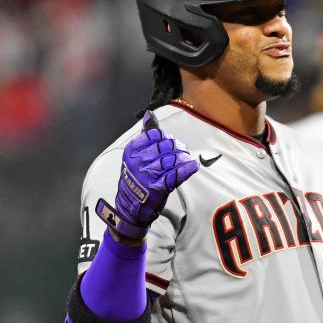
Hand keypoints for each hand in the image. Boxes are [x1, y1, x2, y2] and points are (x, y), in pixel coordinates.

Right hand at [96, 111, 198, 239]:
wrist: (130, 207)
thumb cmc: (136, 179)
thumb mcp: (135, 156)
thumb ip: (145, 135)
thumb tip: (150, 114)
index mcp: (132, 150)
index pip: (156, 135)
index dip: (167, 138)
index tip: (171, 144)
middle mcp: (139, 161)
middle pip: (167, 146)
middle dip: (178, 148)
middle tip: (182, 153)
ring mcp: (148, 174)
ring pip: (173, 159)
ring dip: (184, 158)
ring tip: (187, 160)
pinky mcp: (159, 187)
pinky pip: (177, 174)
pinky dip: (187, 169)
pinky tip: (192, 166)